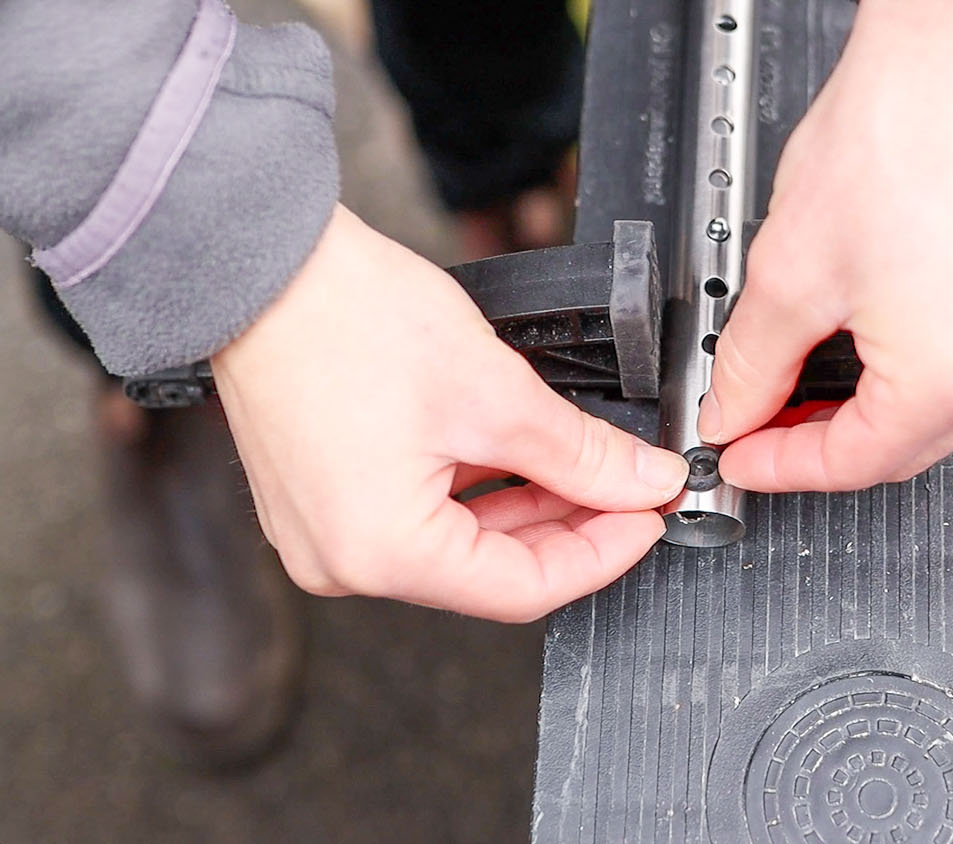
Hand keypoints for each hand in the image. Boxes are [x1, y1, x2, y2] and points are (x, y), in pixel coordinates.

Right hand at [212, 205, 687, 621]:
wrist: (262, 262)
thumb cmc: (345, 319)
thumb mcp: (496, 395)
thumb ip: (583, 454)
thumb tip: (644, 483)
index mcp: (383, 553)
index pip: (525, 590)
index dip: (603, 555)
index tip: (648, 518)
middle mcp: (344, 562)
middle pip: (492, 571)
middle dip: (571, 526)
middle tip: (629, 487)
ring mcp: (326, 533)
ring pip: (460, 542)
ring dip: (529, 505)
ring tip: (587, 464)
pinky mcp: (322, 499)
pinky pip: (420, 514)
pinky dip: (479, 490)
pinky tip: (526, 457)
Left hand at [700, 0, 952, 491]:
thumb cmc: (900, 135)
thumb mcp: (789, 271)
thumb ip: (749, 365)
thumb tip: (733, 409)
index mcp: (951, 378)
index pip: (852, 463)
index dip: (781, 468)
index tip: (741, 457)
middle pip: (902, 444)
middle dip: (825, 441)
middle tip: (765, 422)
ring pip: (941, 403)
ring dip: (872, 401)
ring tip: (811, 371)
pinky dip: (919, 360)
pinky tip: (874, 328)